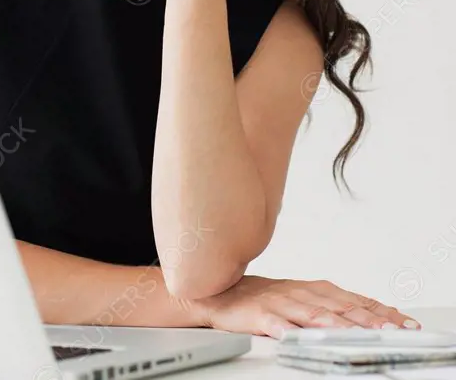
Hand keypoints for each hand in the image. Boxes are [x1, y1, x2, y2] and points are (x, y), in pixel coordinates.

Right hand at [182, 275, 421, 337]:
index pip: (357, 301)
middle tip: (392, 331)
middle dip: (369, 320)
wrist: (220, 292)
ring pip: (315, 316)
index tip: (405, 324)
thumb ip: (334, 307)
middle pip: (342, 308)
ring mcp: (282, 303)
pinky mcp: (260, 315)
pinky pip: (278, 324)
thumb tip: (372, 317)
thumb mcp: (304, 298)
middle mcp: (302, 293)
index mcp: (316, 289)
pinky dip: (290, 330)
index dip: (382, 313)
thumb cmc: (265, 298)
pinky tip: (301, 337)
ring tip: (358, 335)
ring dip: (339, 325)